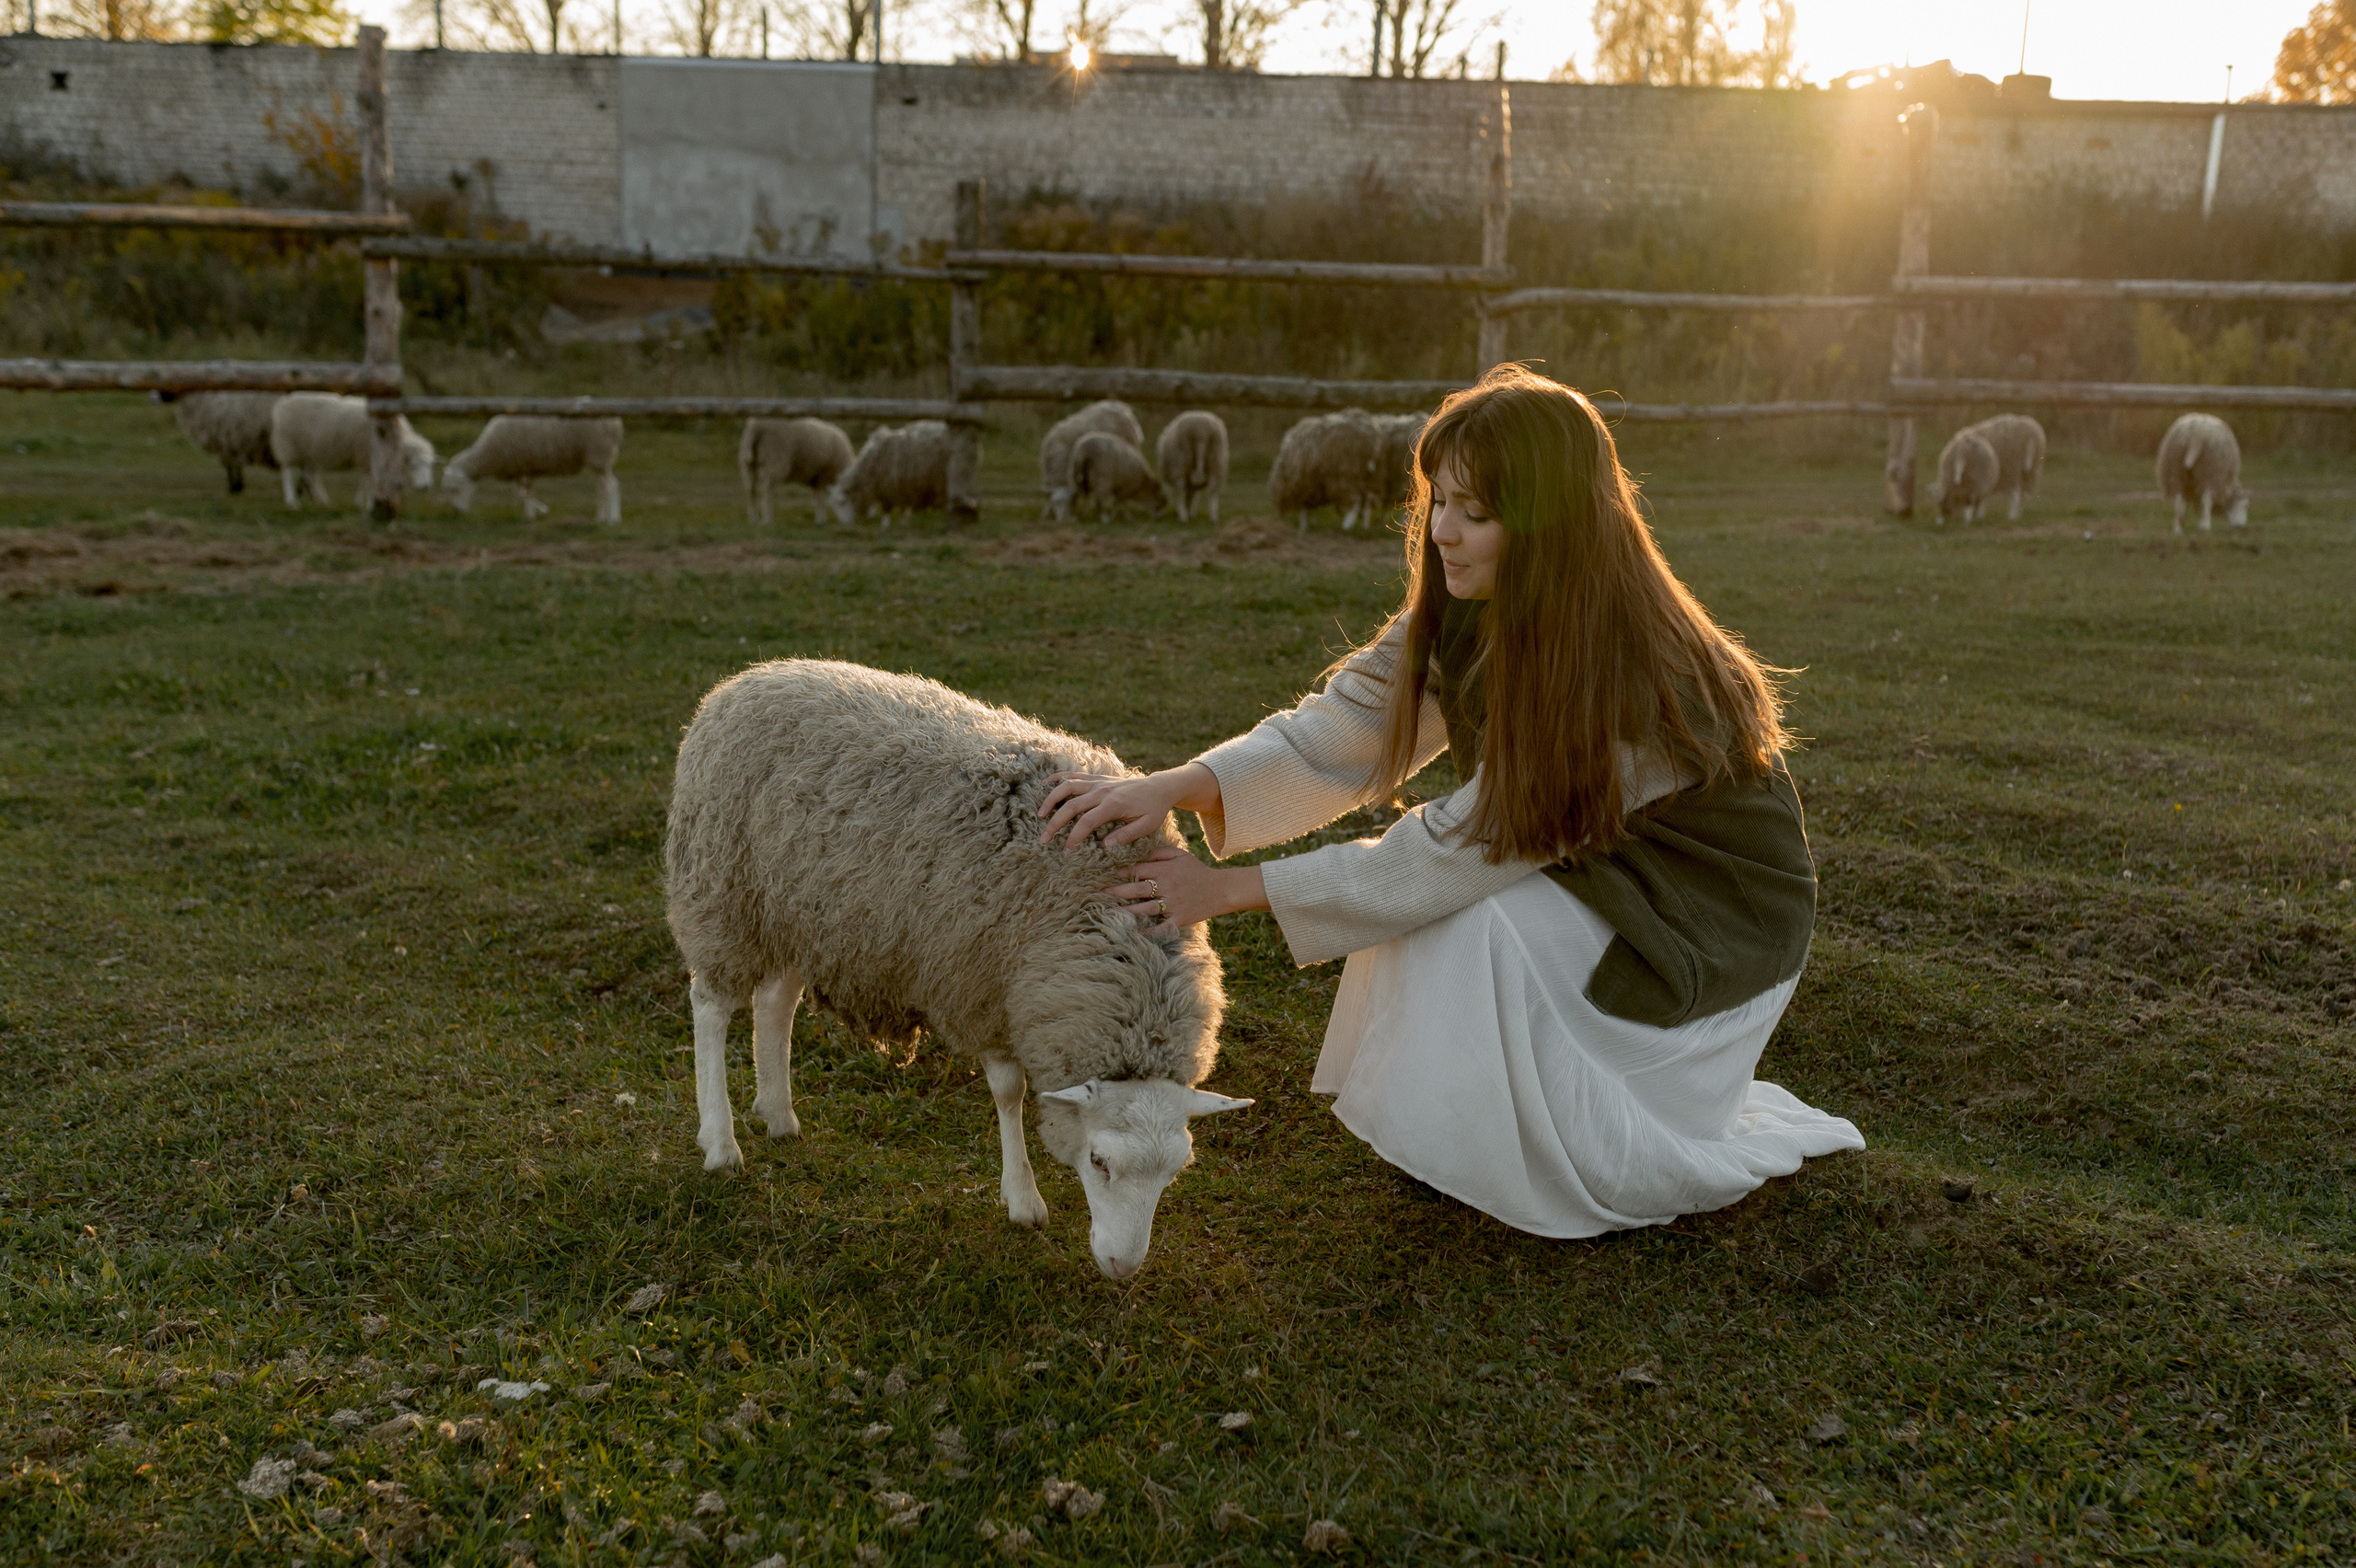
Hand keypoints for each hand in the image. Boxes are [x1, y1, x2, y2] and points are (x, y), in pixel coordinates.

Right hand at [1038, 762, 1220, 851]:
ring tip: (1040, 814)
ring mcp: (1098, 782)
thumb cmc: (1154, 809)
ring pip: (1067, 786)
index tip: (1066, 851)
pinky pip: (1074, 775)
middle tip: (1044, 839)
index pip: (1086, 822)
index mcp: (1113, 805)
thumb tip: (1105, 846)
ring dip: (1051, 799)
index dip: (1073, 837)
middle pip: (1071, 805)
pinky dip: (1058, 778)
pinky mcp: (1097, 778)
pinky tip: (1045, 784)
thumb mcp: (1146, 826)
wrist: (1159, 787)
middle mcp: (1102, 791)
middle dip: (1055, 823)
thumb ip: (1126, 835)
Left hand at [1105, 845, 1266, 933]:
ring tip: (1108, 913)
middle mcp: (1167, 886)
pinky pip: (1160, 927)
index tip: (1105, 874)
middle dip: (1116, 891)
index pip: (1138, 869)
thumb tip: (1139, 851)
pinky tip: (1133, 934)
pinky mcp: (1178, 919)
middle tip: (1098, 893)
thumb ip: (1160, 852)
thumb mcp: (1180, 855)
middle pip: (1137, 888)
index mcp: (1166, 870)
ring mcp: (1173, 904)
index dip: (1121, 872)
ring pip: (1145, 908)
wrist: (1221, 890)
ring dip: (1125, 911)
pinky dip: (1147, 932)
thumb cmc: (1198, 871)